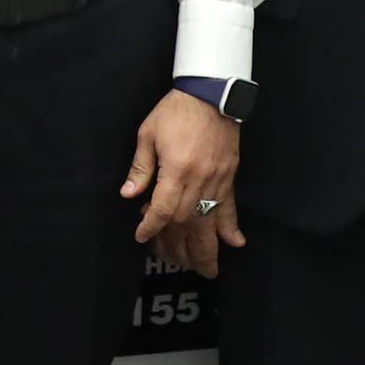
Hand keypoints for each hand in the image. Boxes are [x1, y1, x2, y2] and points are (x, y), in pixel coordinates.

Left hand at [127, 88, 241, 275]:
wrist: (211, 94)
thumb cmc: (175, 111)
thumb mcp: (148, 134)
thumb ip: (140, 168)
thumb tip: (129, 195)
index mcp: (177, 169)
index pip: (162, 209)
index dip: (150, 226)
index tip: (142, 236)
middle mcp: (199, 180)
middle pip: (185, 221)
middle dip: (176, 243)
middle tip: (169, 258)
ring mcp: (217, 180)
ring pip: (210, 222)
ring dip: (207, 248)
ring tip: (207, 270)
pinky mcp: (229, 177)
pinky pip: (231, 207)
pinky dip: (232, 227)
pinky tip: (235, 243)